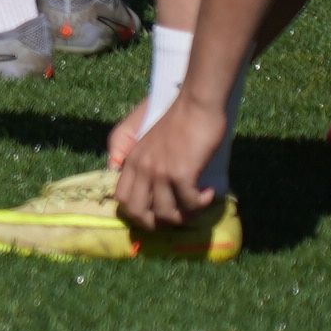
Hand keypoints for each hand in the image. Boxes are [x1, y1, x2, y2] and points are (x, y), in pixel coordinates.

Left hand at [113, 96, 224, 231]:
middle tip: (178, 217)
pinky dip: (202, 203)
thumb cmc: (179, 122)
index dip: (138, 214)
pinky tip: (208, 193)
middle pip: (137, 213)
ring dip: (185, 216)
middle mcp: (141, 167)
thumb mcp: (153, 144)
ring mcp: (159, 171)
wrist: (195, 106)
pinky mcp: (180, 172)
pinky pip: (190, 203)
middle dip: (157, 224)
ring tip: (198, 204)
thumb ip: (149, 164)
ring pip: (166, 214)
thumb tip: (157, 194)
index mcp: (132, 160)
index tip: (157, 215)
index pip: (122, 199)